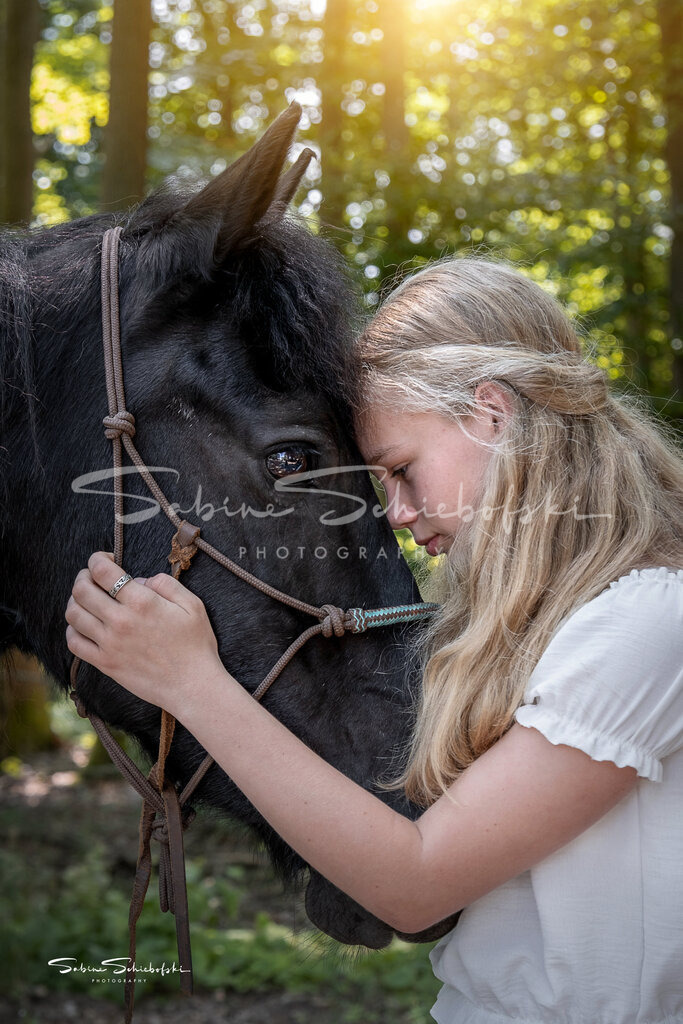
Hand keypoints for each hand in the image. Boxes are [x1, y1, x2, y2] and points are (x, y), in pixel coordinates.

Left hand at [65, 551, 222, 713]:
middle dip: (83, 577)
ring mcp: (109, 644)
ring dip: (75, 601)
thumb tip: (140, 580)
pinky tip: (84, 626)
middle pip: (81, 590)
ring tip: (86, 600)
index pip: (102, 571)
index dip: (97, 559)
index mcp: (142, 602)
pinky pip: (74, 643)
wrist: (192, 685)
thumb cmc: (196, 645)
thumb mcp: (192, 605)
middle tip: (91, 577)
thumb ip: (166, 584)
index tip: (104, 559)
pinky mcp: (105, 663)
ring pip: (73, 614)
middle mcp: (120, 621)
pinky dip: (72, 629)